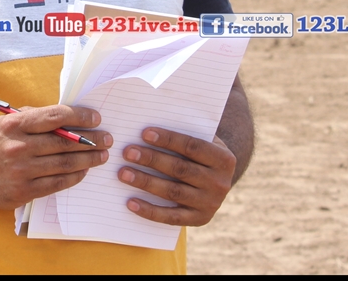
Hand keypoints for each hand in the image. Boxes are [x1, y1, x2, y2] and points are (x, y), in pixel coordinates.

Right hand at [0, 105, 110, 209]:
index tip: (96, 118)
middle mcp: (17, 147)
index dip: (79, 116)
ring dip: (88, 160)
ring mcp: (21, 171)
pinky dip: (74, 177)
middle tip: (106, 139)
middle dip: (91, 140)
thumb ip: (33, 117)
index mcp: (14, 124)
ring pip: (64, 164)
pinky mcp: (23, 191)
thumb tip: (67, 116)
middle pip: (64, 142)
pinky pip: (57, 184)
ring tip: (101, 155)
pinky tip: (83, 171)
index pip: (54, 116)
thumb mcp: (7, 121)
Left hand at [117, 128, 235, 226]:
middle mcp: (220, 183)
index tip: (144, 133)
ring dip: (146, 182)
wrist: (218, 181)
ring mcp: (210, 204)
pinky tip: (130, 202)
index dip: (168, 140)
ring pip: (173, 192)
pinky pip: (171, 217)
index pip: (192, 147)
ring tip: (123, 173)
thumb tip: (147, 128)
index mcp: (224, 159)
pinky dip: (149, 210)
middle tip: (128, 152)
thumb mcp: (203, 140)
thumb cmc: (201, 154)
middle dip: (152, 160)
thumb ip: (185, 133)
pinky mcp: (199, 220)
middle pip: (180, 169)